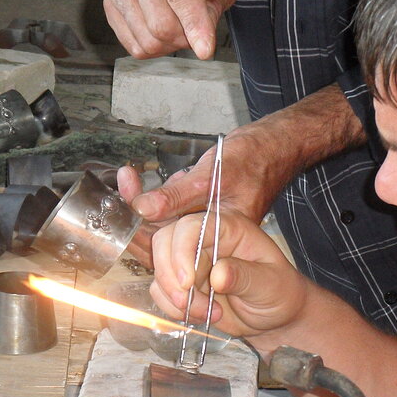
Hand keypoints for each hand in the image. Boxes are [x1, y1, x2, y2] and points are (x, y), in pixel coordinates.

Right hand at [103, 0, 236, 59]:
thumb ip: (205, 18)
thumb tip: (203, 48)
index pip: (180, 0)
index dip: (195, 26)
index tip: (204, 49)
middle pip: (162, 28)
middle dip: (182, 39)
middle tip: (190, 32)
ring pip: (148, 43)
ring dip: (168, 46)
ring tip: (174, 29)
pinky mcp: (112, 8)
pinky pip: (135, 48)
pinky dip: (153, 48)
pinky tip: (158, 33)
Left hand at [117, 127, 288, 266]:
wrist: (274, 148)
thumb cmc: (254, 161)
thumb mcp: (211, 178)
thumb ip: (176, 196)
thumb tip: (142, 209)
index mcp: (220, 239)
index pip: (174, 248)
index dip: (146, 234)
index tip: (128, 211)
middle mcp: (211, 238)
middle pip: (164, 240)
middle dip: (139, 217)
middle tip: (122, 193)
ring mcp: (204, 225)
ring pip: (164, 225)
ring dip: (143, 203)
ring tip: (129, 179)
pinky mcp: (200, 212)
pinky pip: (171, 211)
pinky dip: (155, 196)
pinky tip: (140, 179)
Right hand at [149, 210, 308, 347]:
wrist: (275, 319)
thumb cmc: (280, 294)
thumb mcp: (270, 285)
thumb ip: (246, 277)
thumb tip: (218, 275)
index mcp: (229, 229)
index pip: (192, 226)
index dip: (181, 251)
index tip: (187, 282)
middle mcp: (206, 240)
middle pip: (165, 242)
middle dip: (170, 276)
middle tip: (188, 303)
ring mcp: (192, 262)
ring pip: (160, 269)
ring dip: (175, 298)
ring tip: (207, 313)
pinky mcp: (183, 284)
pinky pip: (160, 291)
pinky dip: (172, 308)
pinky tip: (200, 316)